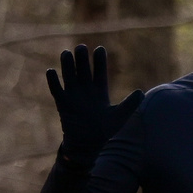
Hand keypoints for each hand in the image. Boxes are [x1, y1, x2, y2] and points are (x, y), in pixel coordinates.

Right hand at [44, 44, 144, 158]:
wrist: (88, 145)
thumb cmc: (104, 131)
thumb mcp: (119, 117)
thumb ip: (130, 104)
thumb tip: (141, 92)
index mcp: (99, 91)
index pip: (99, 72)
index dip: (99, 61)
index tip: (99, 49)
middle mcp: (86, 90)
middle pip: (83, 70)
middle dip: (82, 59)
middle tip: (81, 47)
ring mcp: (73, 96)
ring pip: (69, 76)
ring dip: (67, 65)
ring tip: (66, 53)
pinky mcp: (62, 104)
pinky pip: (56, 90)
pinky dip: (53, 81)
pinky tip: (51, 71)